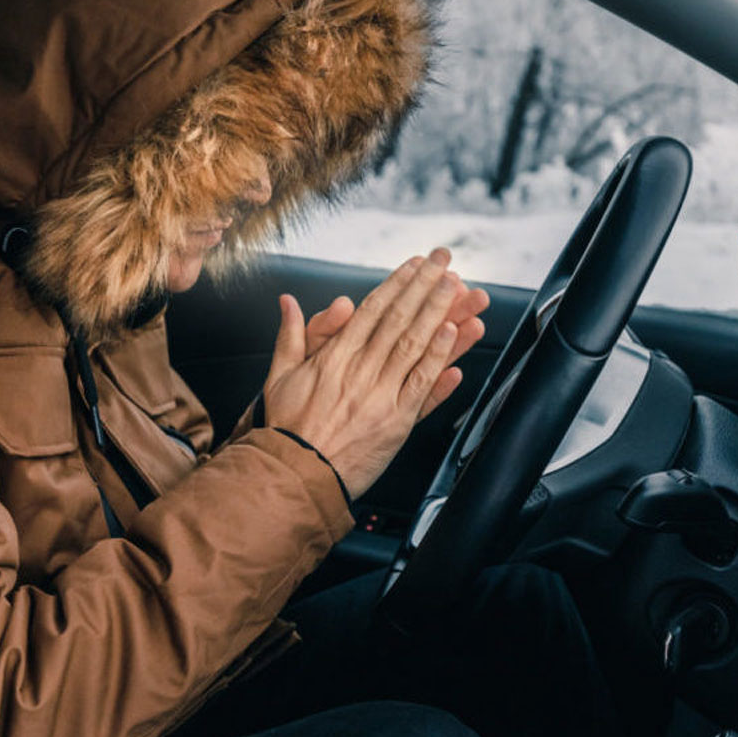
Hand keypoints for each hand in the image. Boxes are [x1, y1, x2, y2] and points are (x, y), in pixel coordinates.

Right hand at [262, 249, 481, 497]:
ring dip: (439, 312)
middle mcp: (360, 370)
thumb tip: (288, 302)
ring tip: (458, 287)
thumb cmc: (287, 429)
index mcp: (335, 357)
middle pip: (399, 319)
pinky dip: (438, 358)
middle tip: (445, 262)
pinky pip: (421, 384)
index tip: (415, 264)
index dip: (397, 283)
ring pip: (414, 345)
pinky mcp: (396, 422)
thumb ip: (290, 336)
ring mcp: (380, 395)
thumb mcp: (279, 376)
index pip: (372, 310)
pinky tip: (453, 335)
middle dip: (424, 286)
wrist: (294, 475)